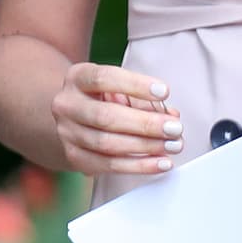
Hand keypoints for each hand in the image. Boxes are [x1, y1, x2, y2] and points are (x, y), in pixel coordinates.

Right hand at [51, 62, 181, 175]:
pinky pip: (108, 165)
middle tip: (174, 128)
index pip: (104, 79)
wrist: (74, 114)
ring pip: (107, 144)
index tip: (164, 92)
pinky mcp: (74, 157)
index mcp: (78, 77)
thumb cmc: (103, 95)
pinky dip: (138, 166)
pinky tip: (159, 163)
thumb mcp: (119, 86)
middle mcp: (67, 104)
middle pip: (106, 117)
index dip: (136, 85)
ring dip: (145, 147)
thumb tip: (171, 115)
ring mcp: (67, 133)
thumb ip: (143, 98)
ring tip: (171, 146)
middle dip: (145, 124)